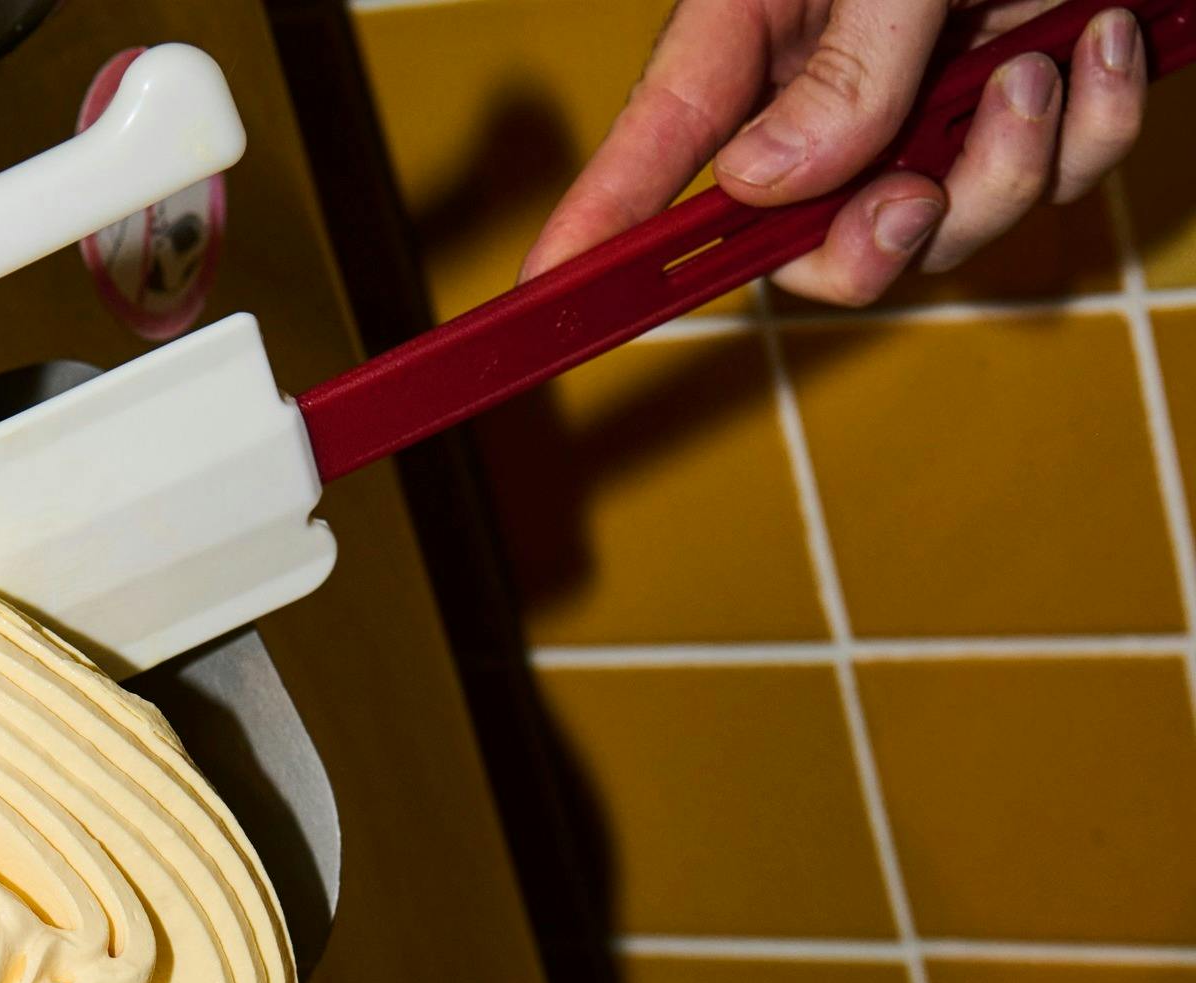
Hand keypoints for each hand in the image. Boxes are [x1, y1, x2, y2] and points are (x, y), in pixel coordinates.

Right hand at [521, 1, 1149, 304]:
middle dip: (871, 244)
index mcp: (757, 29)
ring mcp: (921, 109)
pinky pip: (1050, 182)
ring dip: (1006, 170)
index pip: (654, 147)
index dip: (595, 226)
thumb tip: (769, 186)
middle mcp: (826, 89)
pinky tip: (1098, 44)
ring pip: (937, 230)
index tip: (546, 291)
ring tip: (1036, 66)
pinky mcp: (1013, 109)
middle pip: (805, 243)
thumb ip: (845, 70)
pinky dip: (1089, 130)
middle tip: (914, 196)